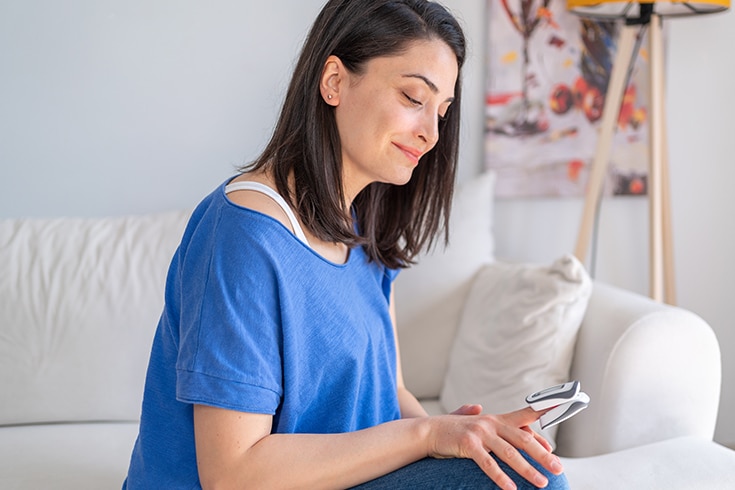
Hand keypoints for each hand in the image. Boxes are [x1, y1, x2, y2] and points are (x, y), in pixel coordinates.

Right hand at [426, 405, 562, 489]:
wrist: (427, 431)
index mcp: (495, 418)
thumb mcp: (469, 421)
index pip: (524, 415)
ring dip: (527, 470)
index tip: (562, 411)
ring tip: (541, 482)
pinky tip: (511, 488)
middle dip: (543, 455)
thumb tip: (478, 407)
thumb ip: (478, 417)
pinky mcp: (468, 444)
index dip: (544, 413)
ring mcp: (480, 432)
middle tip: (558, 468)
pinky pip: (488, 463)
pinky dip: (500, 476)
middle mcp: (490, 423)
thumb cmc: (450, 429)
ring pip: (510, 453)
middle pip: (523, 439)